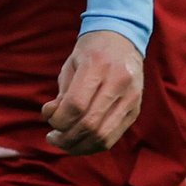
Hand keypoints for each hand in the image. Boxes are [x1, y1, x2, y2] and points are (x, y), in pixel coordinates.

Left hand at [42, 29, 144, 153]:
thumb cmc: (91, 53)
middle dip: (66, 138)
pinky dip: (93, 146)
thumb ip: (61, 95)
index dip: (59, 120)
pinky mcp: (135, 110)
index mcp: (98, 65)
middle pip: (90, 124)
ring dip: (78, 147)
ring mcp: (131, 97)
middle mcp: (119, 81)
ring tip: (63, 143)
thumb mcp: (71, 66)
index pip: (77, 105)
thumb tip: (50, 118)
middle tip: (53, 138)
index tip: (50, 119)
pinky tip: (80, 143)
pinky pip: (113, 137)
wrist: (122, 39)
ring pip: (103, 136)